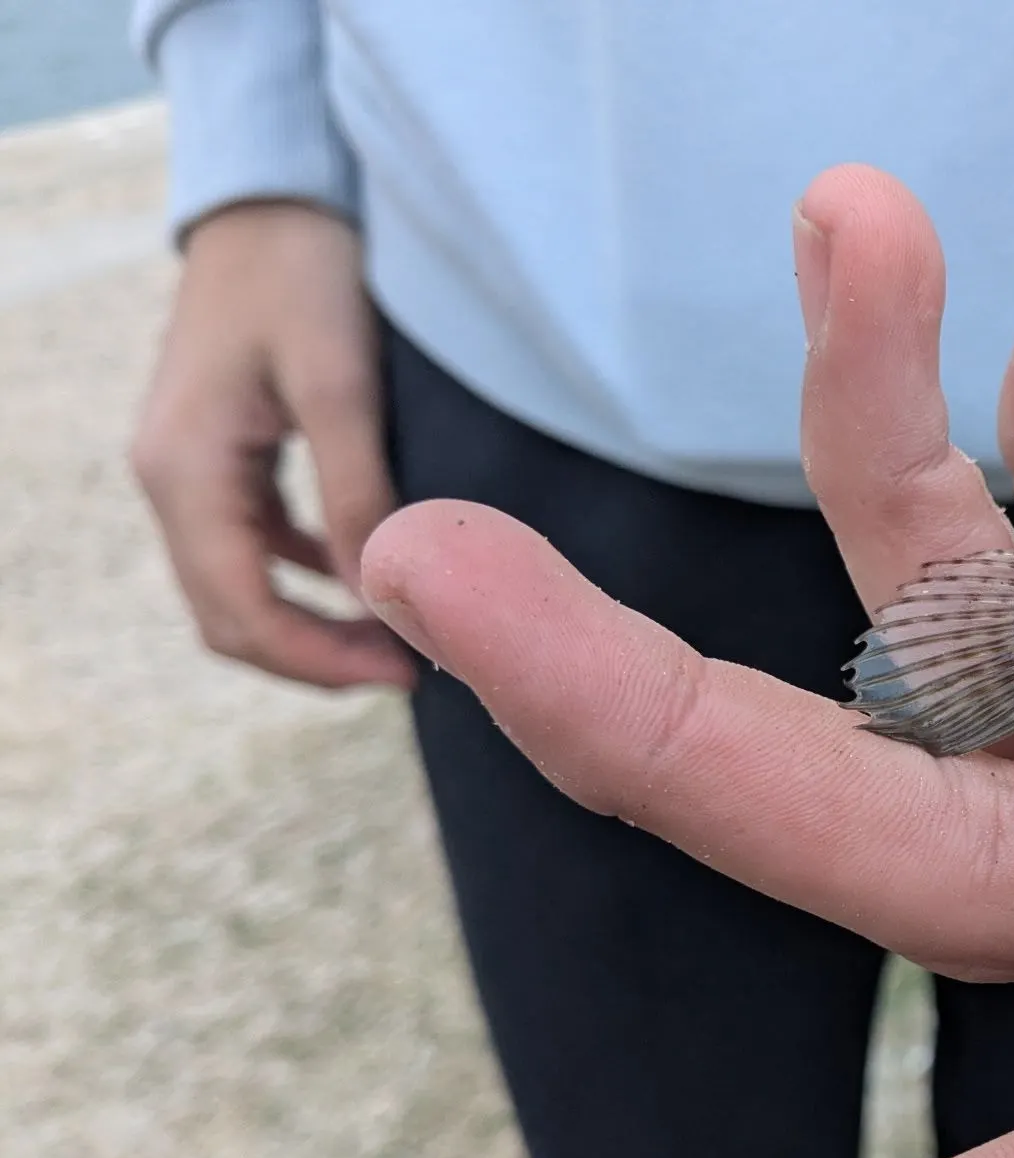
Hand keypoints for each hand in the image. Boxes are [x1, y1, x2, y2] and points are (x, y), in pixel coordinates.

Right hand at [133, 200, 412, 688]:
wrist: (273, 194)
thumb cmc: (305, 272)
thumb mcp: (340, 384)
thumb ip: (355, 492)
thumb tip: (378, 592)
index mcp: (186, 471)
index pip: (240, 613)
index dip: (319, 661)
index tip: (402, 672)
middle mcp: (170, 481)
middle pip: (230, 616)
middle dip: (316, 655)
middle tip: (407, 668)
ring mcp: (188, 470)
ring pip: (240, 587)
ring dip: (312, 622)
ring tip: (397, 636)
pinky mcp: (219, 456)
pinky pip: (253, 545)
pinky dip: (307, 575)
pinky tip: (367, 572)